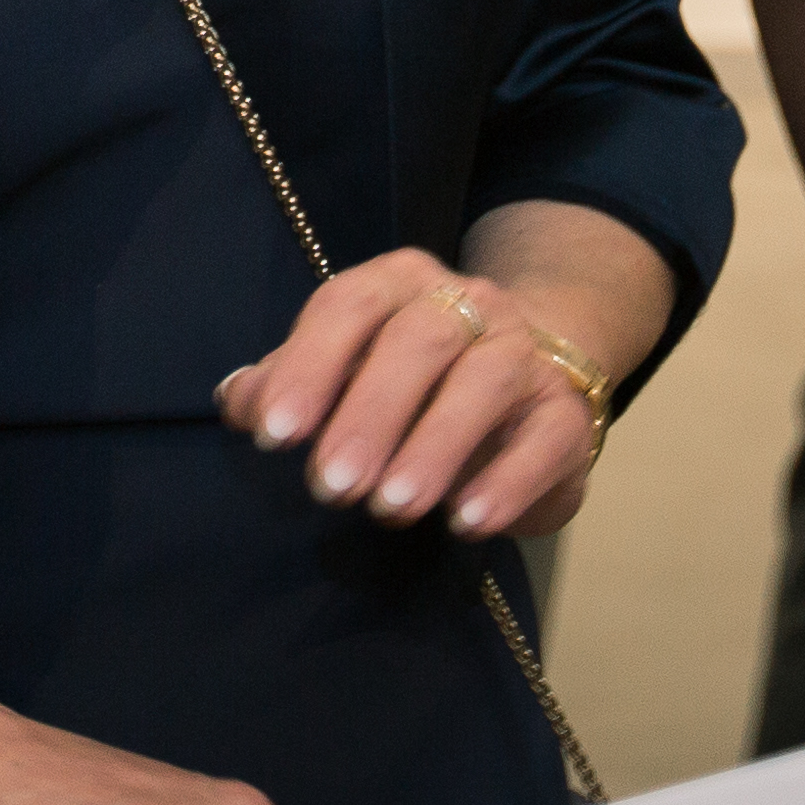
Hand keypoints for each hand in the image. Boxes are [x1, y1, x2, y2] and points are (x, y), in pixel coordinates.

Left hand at [217, 246, 612, 544]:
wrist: (529, 378)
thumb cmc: (409, 380)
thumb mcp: (345, 373)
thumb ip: (289, 386)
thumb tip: (239, 401)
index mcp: (398, 282)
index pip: (349, 305)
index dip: (310, 365)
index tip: (274, 435)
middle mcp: (467, 302)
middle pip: (419, 340)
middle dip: (369, 414)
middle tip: (331, 487)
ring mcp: (524, 352)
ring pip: (484, 381)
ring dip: (434, 445)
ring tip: (391, 507)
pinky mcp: (566, 413)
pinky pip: (545, 438)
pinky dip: (507, 481)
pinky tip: (467, 522)